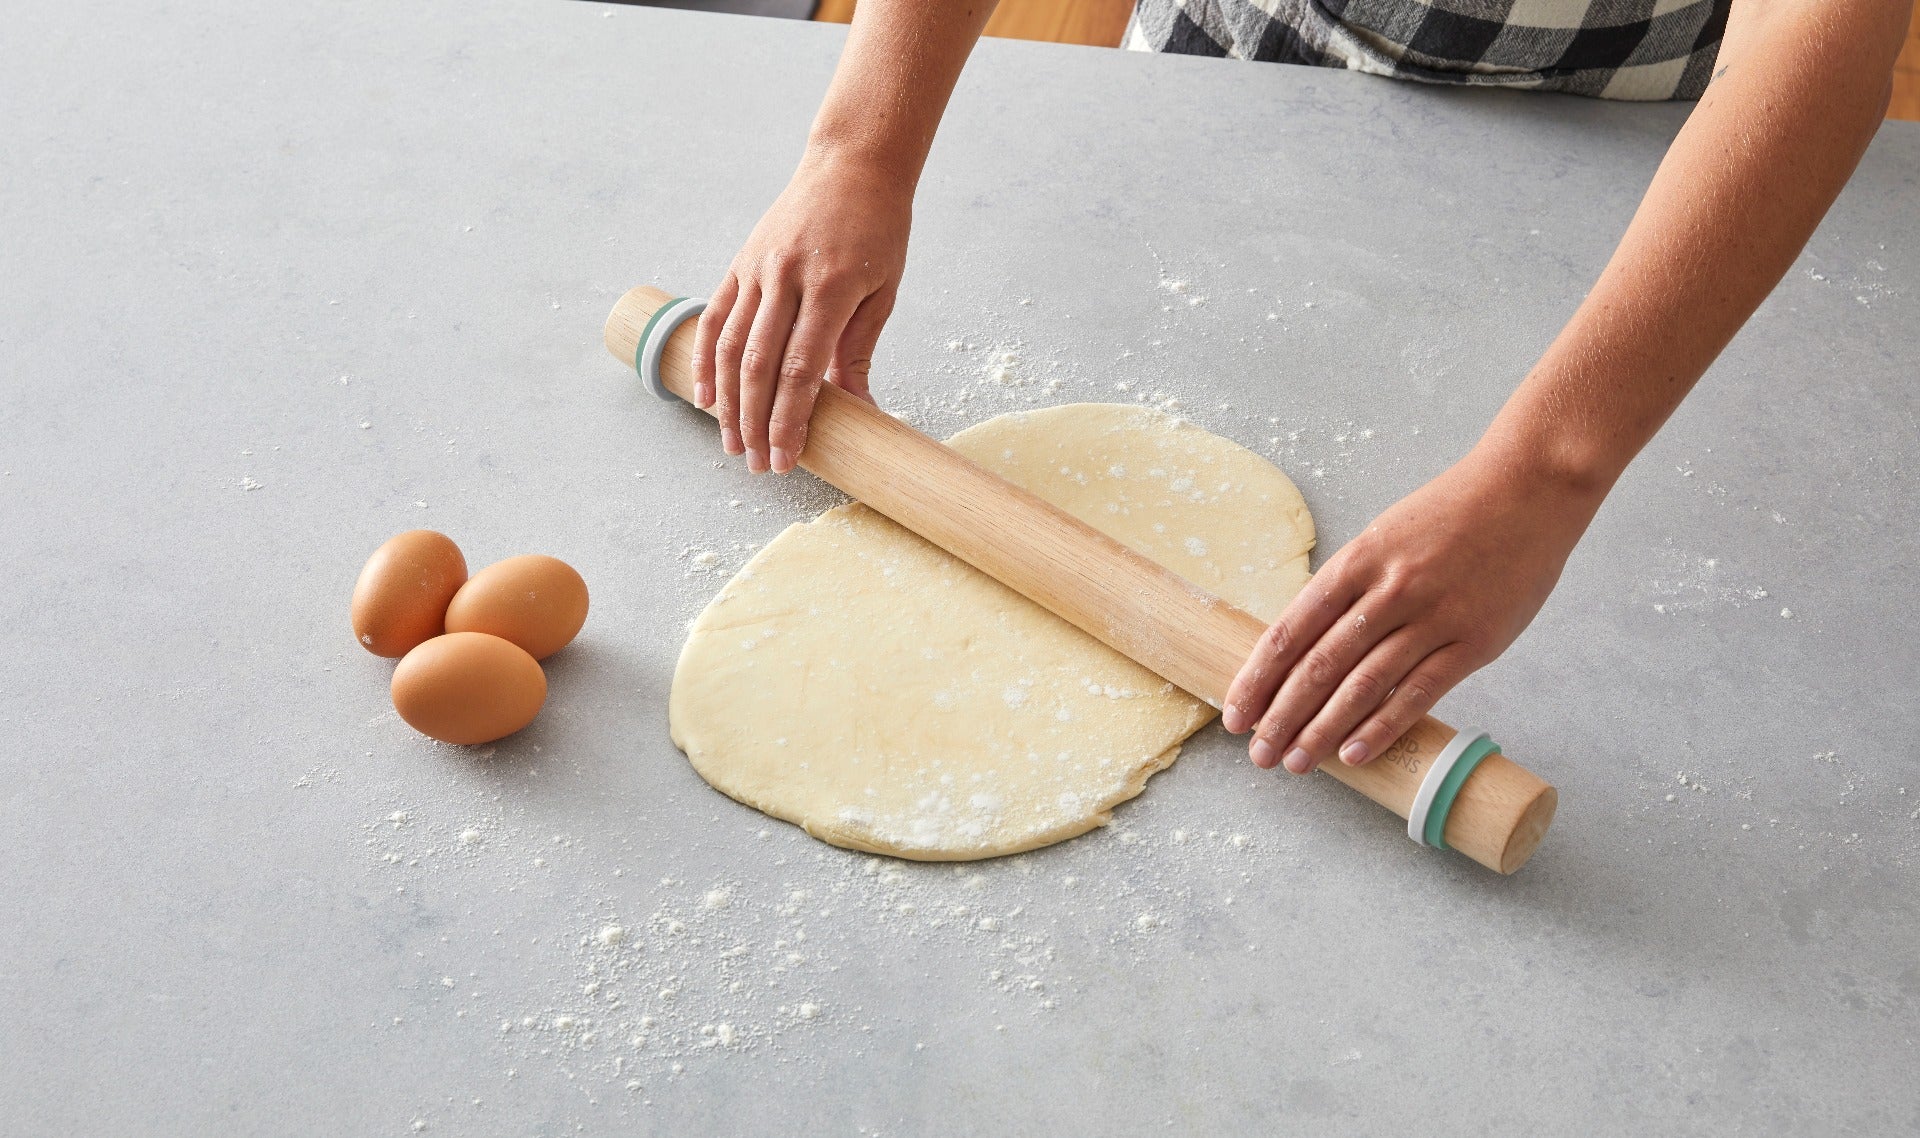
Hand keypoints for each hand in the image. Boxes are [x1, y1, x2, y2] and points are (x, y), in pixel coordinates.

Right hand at [691, 150, 911, 473]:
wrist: (853, 165)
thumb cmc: (878, 230)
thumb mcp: (882, 292)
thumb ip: (858, 351)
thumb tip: (860, 411)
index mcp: (830, 289)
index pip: (802, 370)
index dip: (790, 420)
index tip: (786, 458)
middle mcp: (787, 278)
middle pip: (759, 366)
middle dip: (756, 423)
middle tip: (758, 464)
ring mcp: (758, 269)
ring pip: (730, 346)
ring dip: (728, 402)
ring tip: (732, 443)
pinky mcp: (741, 262)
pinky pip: (717, 317)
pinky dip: (706, 360)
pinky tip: (706, 396)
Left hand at [1221, 445, 1603, 772]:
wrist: (1529, 487)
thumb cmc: (1452, 514)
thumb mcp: (1386, 537)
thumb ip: (1351, 587)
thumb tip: (1309, 645)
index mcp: (1357, 561)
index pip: (1291, 630)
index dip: (1258, 678)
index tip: (1235, 713)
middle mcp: (1388, 590)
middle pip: (1319, 665)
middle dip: (1282, 716)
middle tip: (1258, 753)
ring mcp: (1432, 616)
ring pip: (1363, 686)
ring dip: (1323, 731)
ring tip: (1297, 763)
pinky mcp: (1475, 640)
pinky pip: (1420, 692)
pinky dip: (1383, 727)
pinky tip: (1355, 753)